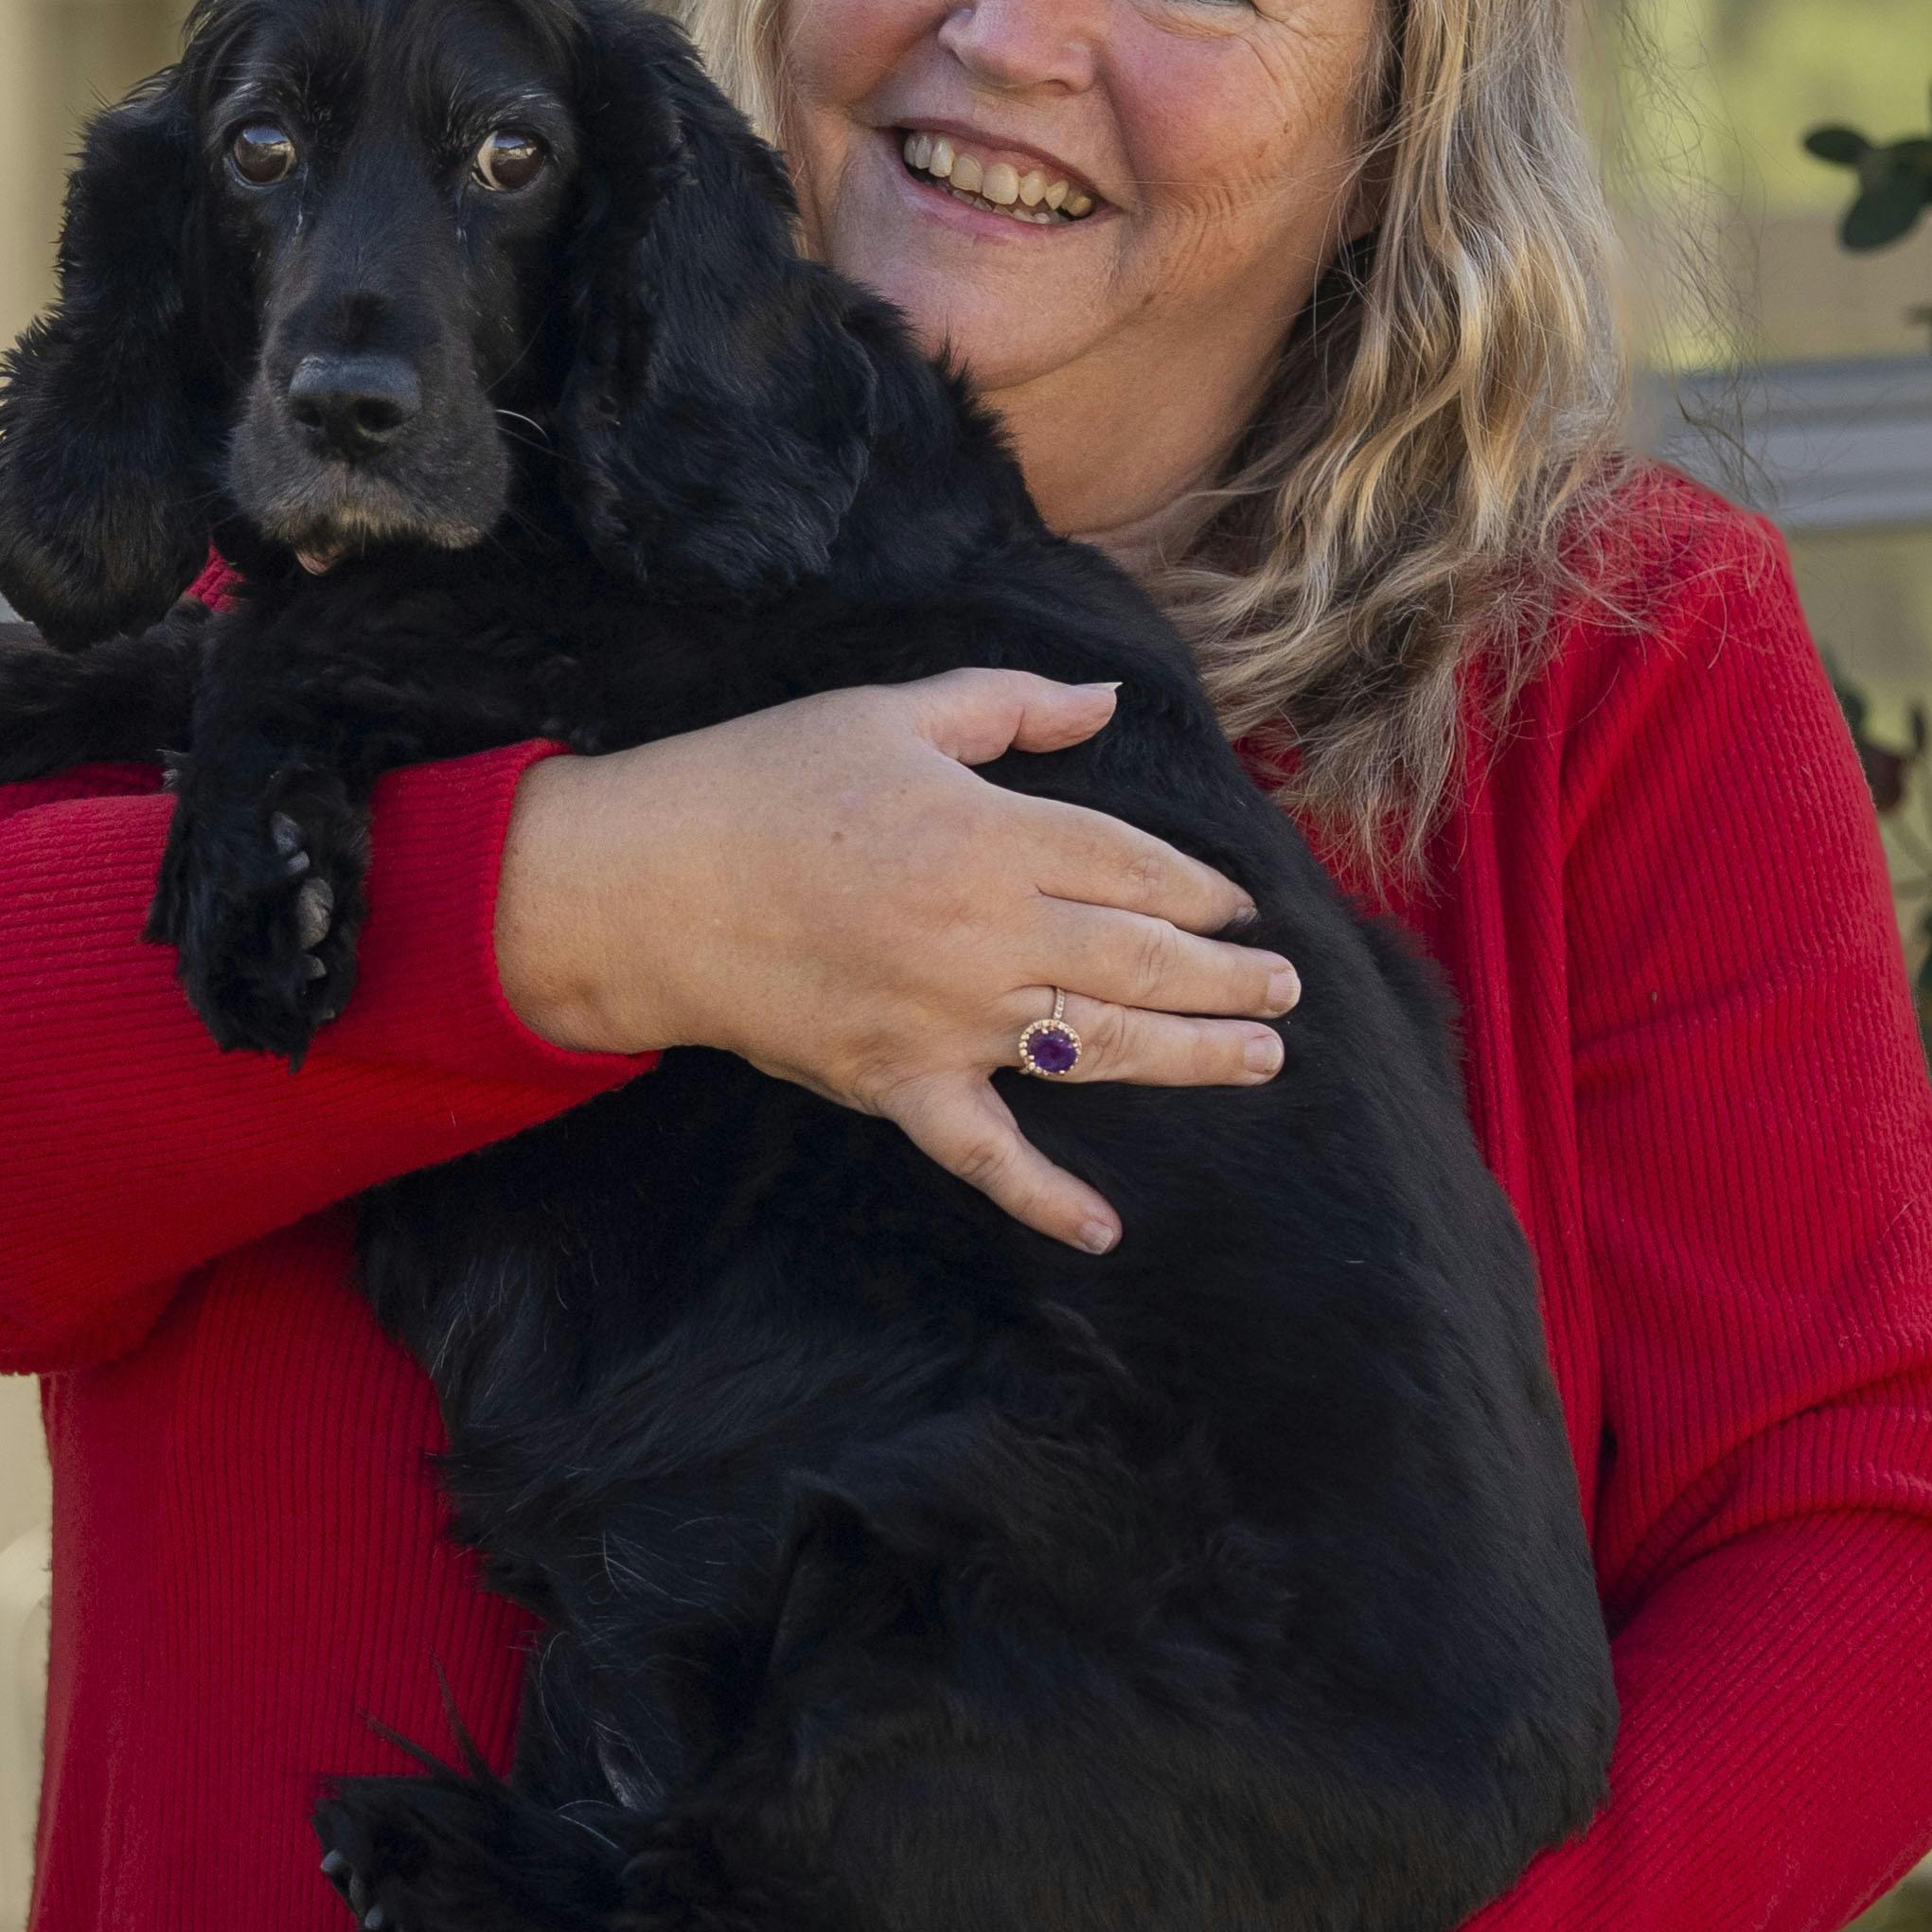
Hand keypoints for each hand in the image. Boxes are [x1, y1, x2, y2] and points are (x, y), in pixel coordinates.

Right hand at [491, 670, 1298, 1248]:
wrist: (646, 884)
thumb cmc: (764, 782)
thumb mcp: (892, 715)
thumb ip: (1010, 708)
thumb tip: (1107, 702)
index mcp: (990, 835)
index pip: (1133, 867)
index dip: (1199, 886)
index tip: (1236, 902)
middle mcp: (987, 933)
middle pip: (1140, 959)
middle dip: (1225, 975)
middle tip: (1284, 986)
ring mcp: (947, 1020)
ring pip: (1097, 1046)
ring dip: (1190, 1057)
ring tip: (1260, 1057)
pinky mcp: (897, 1084)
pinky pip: (985, 1153)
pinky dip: (1044, 1198)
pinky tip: (1103, 1229)